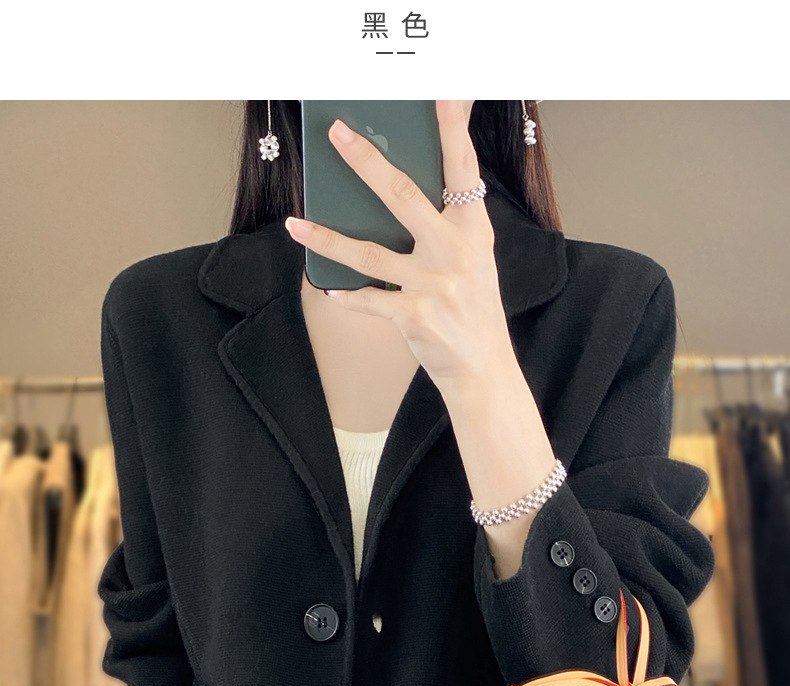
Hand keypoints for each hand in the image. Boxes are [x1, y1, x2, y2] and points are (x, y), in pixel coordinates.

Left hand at [283, 100, 520, 395]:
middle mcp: (454, 250)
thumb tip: (396, 188)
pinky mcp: (414, 316)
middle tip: (338, 134)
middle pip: (403, 196)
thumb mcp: (474, 258)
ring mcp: (433, 283)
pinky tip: (327, 289)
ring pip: (368, 252)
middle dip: (366, 163)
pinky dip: (345, 296)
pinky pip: (367, 300)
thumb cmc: (473, 309)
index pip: (462, 169)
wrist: (484, 369)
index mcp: (472, 228)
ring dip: (326, 238)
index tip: (443, 95)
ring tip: (294, 224)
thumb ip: (447, 223)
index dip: (452, 130)